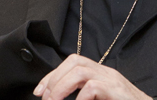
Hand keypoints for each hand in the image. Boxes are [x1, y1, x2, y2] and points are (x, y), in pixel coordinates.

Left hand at [33, 54, 152, 99]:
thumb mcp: (102, 99)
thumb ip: (86, 96)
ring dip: (61, 87)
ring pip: (80, 70)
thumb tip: (59, 98)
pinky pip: (92, 88)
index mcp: (100, 74)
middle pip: (74, 61)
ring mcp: (112, 80)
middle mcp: (106, 72)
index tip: (39, 91)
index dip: (52, 75)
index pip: (72, 62)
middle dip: (54, 78)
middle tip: (46, 98)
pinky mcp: (117, 91)